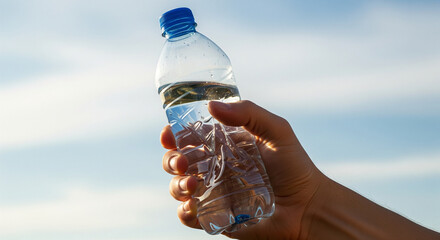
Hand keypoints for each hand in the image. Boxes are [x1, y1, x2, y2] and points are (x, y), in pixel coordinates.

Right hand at [161, 100, 325, 238]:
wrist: (307, 206)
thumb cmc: (294, 166)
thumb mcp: (276, 130)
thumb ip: (248, 112)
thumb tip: (211, 106)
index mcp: (223, 145)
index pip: (189, 137)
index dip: (173, 135)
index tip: (168, 135)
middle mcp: (214, 167)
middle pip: (177, 162)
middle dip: (170, 160)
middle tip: (181, 162)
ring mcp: (214, 192)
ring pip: (178, 188)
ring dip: (176, 185)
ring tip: (192, 183)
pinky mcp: (216, 216)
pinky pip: (190, 216)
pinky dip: (184, 212)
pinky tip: (192, 206)